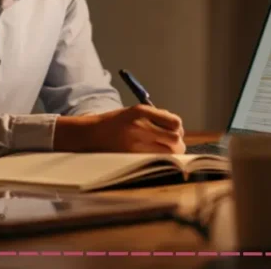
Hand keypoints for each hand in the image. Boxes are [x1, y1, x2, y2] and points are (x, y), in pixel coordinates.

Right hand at [54, 105, 185, 153]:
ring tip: (165, 152)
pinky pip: (157, 160)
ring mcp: (136, 143)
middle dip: (178, 142)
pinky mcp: (132, 156)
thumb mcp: (135, 112)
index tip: (174, 131)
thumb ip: (156, 117)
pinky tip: (156, 157)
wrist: (92, 133)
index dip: (178, 128)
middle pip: (175, 139)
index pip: (175, 122)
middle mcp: (140, 127)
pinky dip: (161, 160)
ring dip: (171, 153)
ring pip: (169, 153)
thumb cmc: (117, 122)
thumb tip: (177, 128)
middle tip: (173, 144)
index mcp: (141, 112)